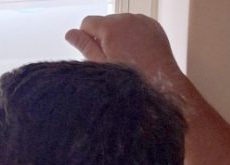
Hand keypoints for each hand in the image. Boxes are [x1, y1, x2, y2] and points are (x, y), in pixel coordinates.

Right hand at [65, 14, 182, 85]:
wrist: (160, 81)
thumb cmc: (128, 76)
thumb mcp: (99, 64)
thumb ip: (84, 45)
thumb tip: (70, 34)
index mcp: (110, 27)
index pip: (87, 22)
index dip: (86, 37)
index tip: (95, 52)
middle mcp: (126, 19)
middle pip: (104, 21)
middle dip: (103, 36)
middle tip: (110, 57)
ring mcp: (141, 20)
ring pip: (120, 23)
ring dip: (117, 35)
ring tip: (124, 55)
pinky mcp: (152, 25)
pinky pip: (135, 25)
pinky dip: (132, 35)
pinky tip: (135, 51)